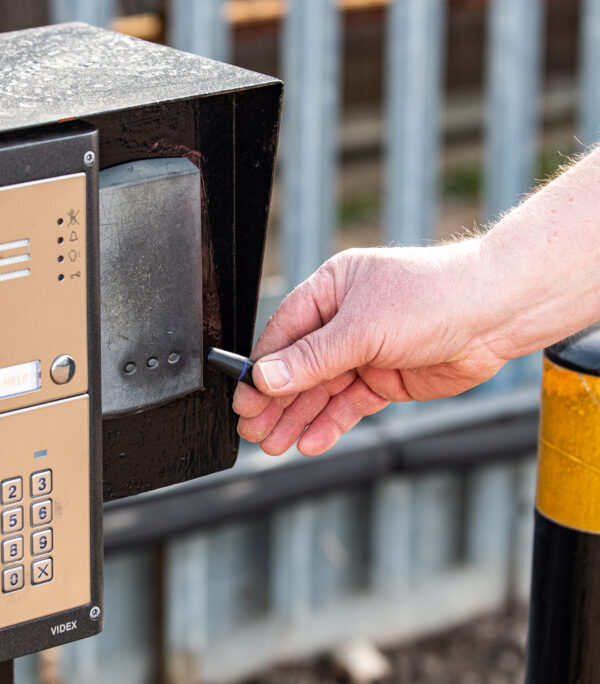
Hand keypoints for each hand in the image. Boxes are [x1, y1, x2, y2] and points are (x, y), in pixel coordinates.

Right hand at [234, 242, 508, 455]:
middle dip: (275, 401)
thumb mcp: (363, 327)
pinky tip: (310, 442)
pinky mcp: (384, 378)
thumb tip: (266, 377)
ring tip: (274, 444)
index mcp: (330, 292)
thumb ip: (312, 358)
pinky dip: (329, 424)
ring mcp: (364, 351)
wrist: (496, 314)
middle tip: (253, 430)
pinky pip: (348, 405)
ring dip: (297, 418)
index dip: (262, 370)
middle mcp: (343, 321)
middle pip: (298, 368)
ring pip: (320, 391)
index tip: (244, 398)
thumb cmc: (434, 297)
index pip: (283, 336)